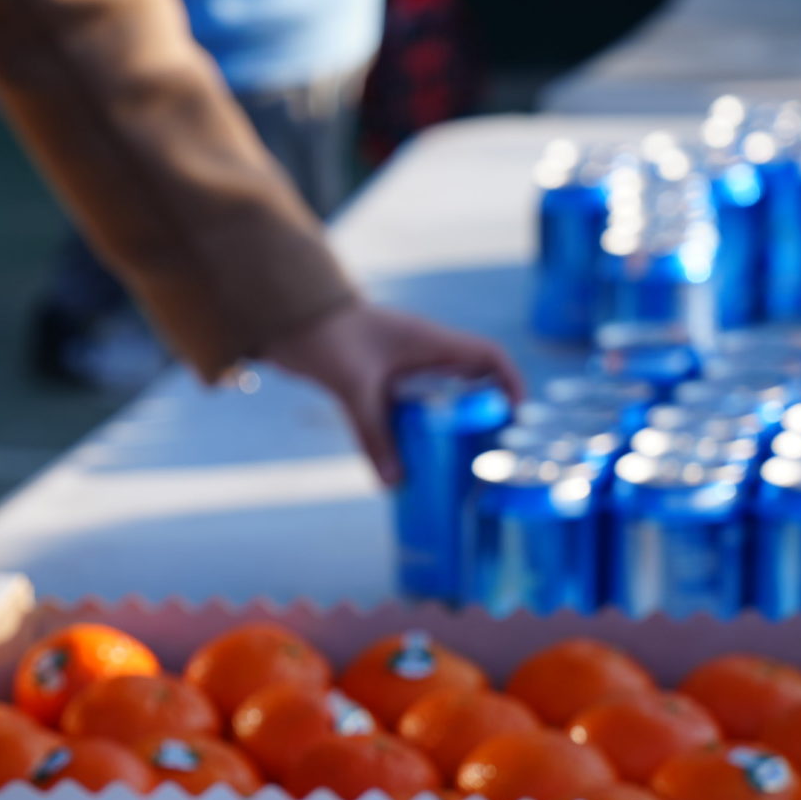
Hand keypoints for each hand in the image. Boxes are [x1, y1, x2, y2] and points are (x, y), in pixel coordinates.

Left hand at [263, 301, 523, 484]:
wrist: (285, 314)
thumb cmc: (326, 336)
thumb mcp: (354, 388)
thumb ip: (374, 435)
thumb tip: (393, 485)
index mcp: (430, 341)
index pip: (487, 356)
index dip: (508, 382)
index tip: (515, 415)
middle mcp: (420, 350)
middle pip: (466, 380)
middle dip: (479, 413)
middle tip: (482, 450)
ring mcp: (397, 362)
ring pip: (435, 394)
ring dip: (443, 422)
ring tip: (449, 460)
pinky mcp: (375, 374)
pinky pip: (405, 402)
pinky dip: (411, 425)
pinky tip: (404, 454)